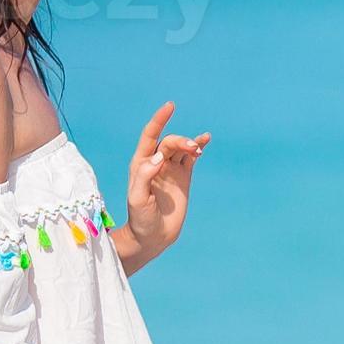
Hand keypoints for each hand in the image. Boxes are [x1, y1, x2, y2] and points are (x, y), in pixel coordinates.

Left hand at [122, 102, 209, 258]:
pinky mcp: (183, 177)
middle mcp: (155, 163)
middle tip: (192, 149)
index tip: (170, 107)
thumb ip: (145, 175)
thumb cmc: (141, 219)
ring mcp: (170, 169)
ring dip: (190, 144)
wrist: (153, 236)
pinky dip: (198, 147)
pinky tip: (205, 140)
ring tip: (198, 149)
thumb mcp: (138, 199)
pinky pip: (191, 158)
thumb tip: (158, 156)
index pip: (150, 135)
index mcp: (141, 164)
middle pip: (169, 142)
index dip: (159, 120)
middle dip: (180, 141)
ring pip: (181, 148)